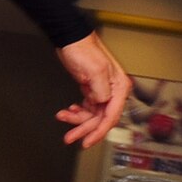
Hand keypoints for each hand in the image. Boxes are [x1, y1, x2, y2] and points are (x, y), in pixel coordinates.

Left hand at [54, 32, 131, 148]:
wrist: (70, 40)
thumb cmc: (83, 50)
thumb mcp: (94, 70)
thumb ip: (100, 90)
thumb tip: (101, 104)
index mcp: (118, 87)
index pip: (110, 116)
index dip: (98, 132)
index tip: (87, 142)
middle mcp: (113, 91)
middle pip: (100, 118)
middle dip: (84, 128)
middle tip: (70, 137)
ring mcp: (102, 91)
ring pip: (92, 115)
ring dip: (77, 119)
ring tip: (63, 116)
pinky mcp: (91, 90)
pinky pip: (87, 107)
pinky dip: (77, 112)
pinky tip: (69, 111)